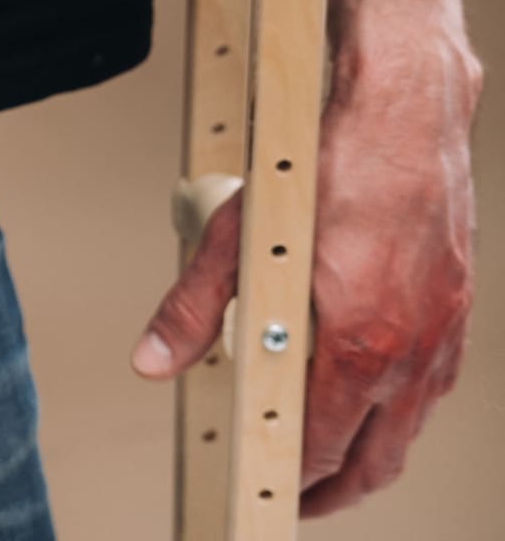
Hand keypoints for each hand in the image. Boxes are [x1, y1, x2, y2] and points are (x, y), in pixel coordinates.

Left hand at [128, 0, 480, 517]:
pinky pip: (430, 384)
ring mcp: (442, 330)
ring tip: (329, 458)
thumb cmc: (326, 165)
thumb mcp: (237, 240)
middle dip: (335, 488)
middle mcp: (410, 348)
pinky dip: (399, 407)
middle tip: (296, 497)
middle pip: (377, 456)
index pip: (322, 444)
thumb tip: (155, 358)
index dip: (292, 480)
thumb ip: (195, 309)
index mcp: (356, 341)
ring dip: (371, 451)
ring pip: (410, 425)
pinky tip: (370, 395)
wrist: (402, 111)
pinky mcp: (455, 306)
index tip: (269, 496)